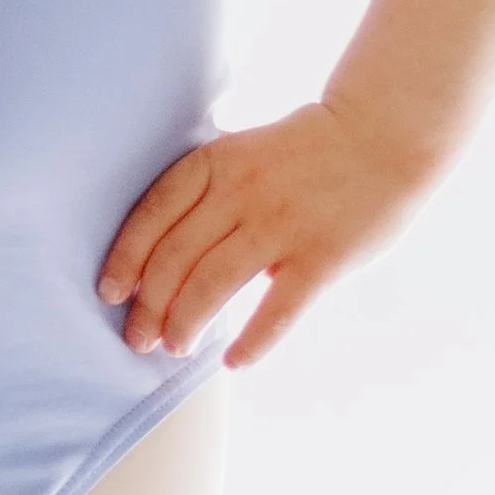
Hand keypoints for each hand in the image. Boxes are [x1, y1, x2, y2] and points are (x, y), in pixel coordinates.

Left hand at [95, 98, 438, 369]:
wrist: (384, 134)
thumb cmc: (305, 151)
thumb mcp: (243, 150)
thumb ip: (206, 189)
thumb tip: (158, 250)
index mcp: (217, 163)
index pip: (153, 215)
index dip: (125, 258)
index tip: (111, 292)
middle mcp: (242, 193)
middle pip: (174, 258)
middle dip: (148, 306)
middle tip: (139, 338)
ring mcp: (282, 226)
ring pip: (212, 285)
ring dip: (185, 324)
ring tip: (176, 347)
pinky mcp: (322, 258)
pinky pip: (277, 310)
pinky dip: (251, 341)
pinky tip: (233, 360)